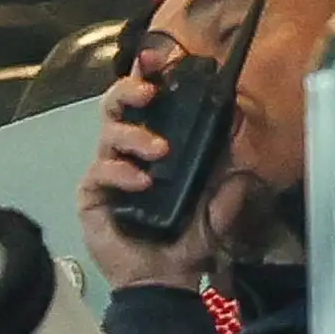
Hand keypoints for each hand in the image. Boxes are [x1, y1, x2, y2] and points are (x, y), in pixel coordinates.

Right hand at [78, 74, 225, 292]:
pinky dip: (122, 173)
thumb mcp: (224, 193)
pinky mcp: (92, 195)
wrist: (169, 277)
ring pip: (109, 133)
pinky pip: (99, 172)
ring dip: (136, 135)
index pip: (151, 100)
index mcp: (160, 141)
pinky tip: (142, 183)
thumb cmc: (193, 234)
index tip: (161, 56)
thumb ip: (231, 161)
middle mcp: (132, 150)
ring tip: (160, 152)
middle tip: (150, 92)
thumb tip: (242, 123)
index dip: (151, 74)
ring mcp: (110, 170)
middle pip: (117, 105)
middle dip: (131, 90)